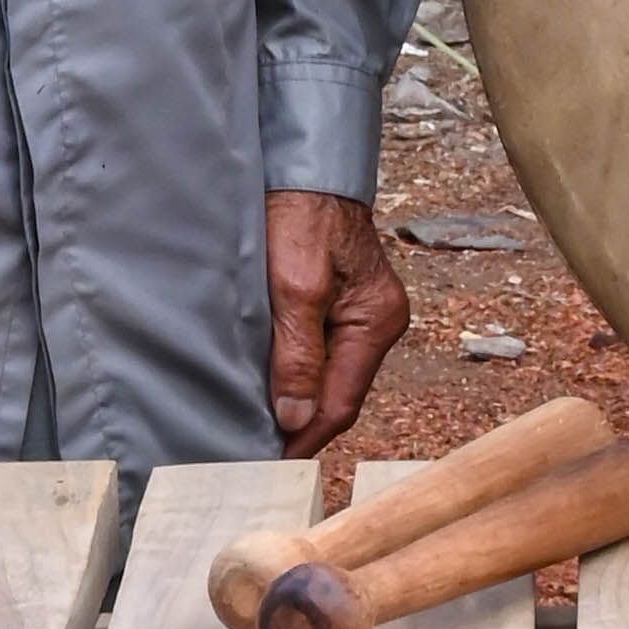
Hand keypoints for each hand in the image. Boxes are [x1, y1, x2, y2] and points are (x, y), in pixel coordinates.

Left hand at [265, 191, 407, 457]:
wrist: (303, 165)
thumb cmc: (301, 213)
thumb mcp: (293, 285)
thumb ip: (296, 354)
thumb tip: (296, 418)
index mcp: (376, 322)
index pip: (342, 403)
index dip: (304, 437)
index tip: (268, 462)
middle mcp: (376, 324)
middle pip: (337, 395)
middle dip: (299, 424)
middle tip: (253, 450)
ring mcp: (360, 315)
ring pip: (327, 377)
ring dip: (295, 399)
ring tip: (253, 422)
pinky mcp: (340, 304)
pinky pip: (319, 353)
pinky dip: (294, 371)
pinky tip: (266, 382)